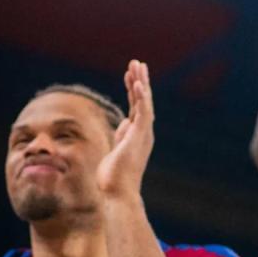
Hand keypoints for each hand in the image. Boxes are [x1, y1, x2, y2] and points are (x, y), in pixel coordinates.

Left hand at [99, 59, 154, 199]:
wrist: (118, 193)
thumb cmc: (112, 180)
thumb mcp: (113, 154)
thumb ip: (117, 142)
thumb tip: (116, 133)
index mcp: (137, 136)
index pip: (137, 108)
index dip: (134, 91)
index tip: (129, 76)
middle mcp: (143, 133)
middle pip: (143, 101)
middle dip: (140, 82)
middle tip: (136, 63)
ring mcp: (143, 134)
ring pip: (144, 102)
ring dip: (141, 83)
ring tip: (137, 66)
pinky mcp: (140, 136)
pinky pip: (142, 111)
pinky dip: (141, 96)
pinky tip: (137, 83)